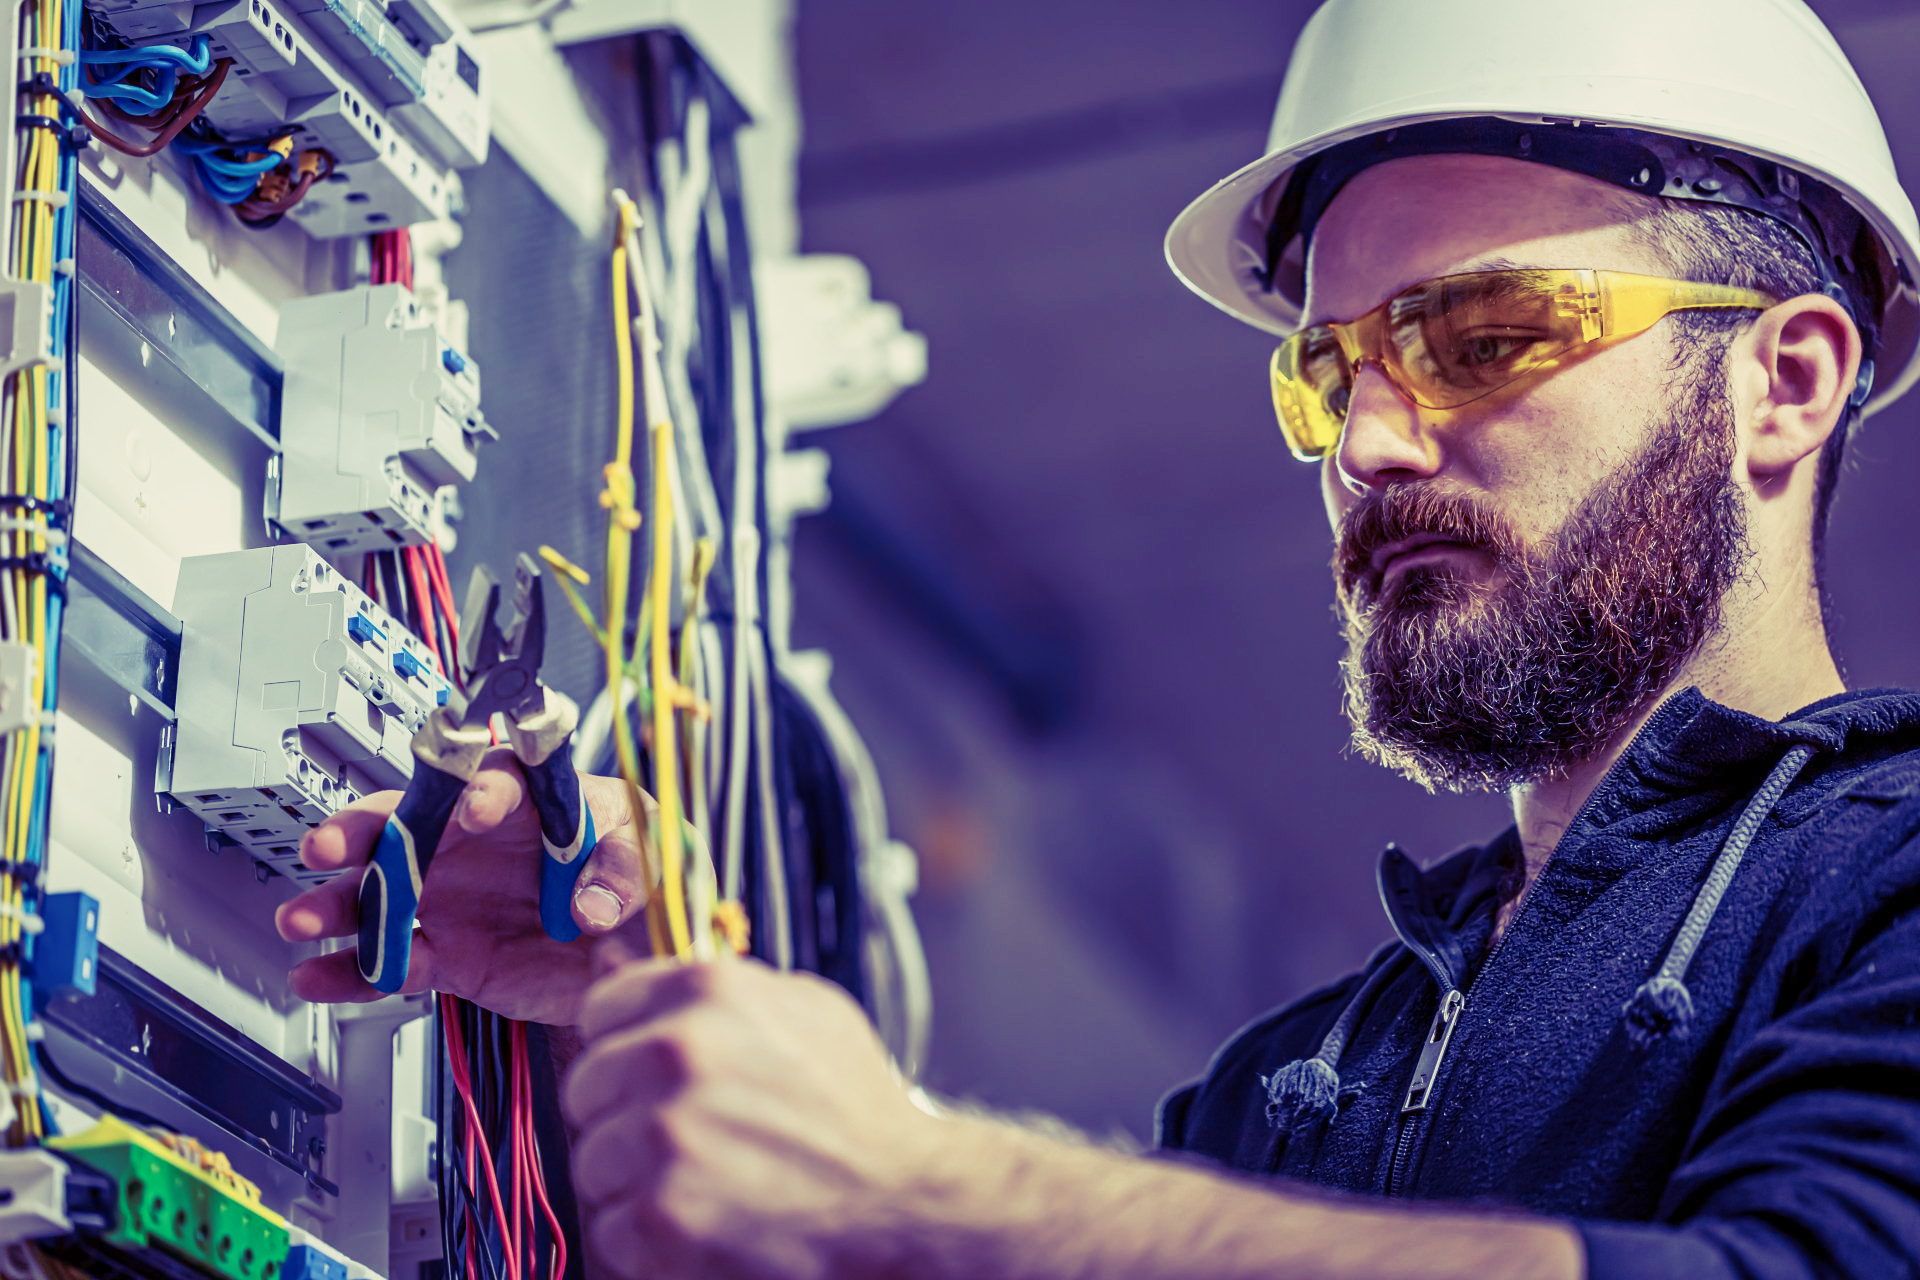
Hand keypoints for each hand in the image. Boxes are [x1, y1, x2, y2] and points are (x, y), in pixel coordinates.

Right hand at [274, 752, 654, 1025]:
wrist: (637, 951)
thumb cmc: (638, 876)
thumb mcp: (651, 856)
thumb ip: (624, 870)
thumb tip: (591, 902)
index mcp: (530, 801)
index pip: (495, 780)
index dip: (481, 790)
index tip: (474, 810)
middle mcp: (477, 843)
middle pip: (408, 824)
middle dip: (363, 832)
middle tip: (329, 845)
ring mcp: (456, 898)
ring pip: (383, 894)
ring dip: (339, 905)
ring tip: (301, 918)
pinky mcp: (451, 954)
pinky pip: (395, 961)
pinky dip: (354, 972)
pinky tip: (318, 975)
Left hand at [563, 944, 945, 1278]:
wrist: (902, 1201)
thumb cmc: (855, 1107)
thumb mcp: (804, 1008)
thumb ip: (721, 986)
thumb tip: (623, 960)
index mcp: (707, 990)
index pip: (601, 1009)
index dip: (624, 1046)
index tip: (650, 1076)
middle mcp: (677, 1052)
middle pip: (586, 1087)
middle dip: (624, 1115)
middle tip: (686, 1140)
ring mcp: (665, 1136)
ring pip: (592, 1160)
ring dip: (634, 1180)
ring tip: (703, 1184)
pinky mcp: (660, 1216)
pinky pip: (609, 1228)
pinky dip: (648, 1240)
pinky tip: (706, 1224)